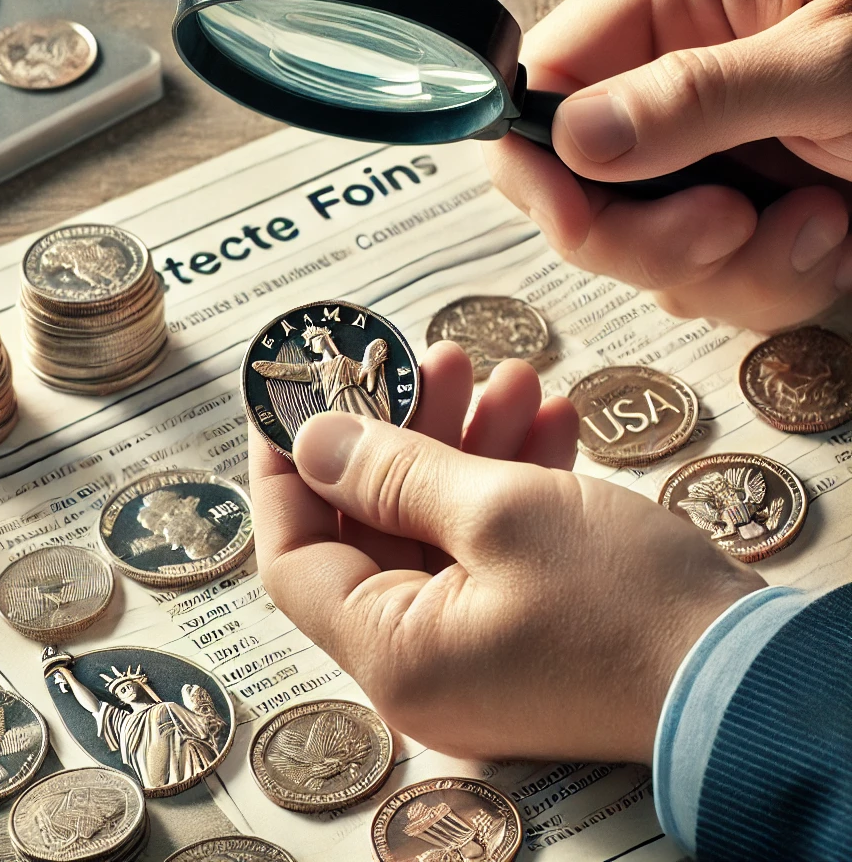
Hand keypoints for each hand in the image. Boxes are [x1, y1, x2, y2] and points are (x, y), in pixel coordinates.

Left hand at [250, 342, 764, 763]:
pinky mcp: (521, 629)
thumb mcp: (500, 512)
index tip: (299, 398)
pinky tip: (551, 422)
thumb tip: (311, 442)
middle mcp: (420, 661)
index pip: (294, 555)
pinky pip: (489, 548)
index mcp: (391, 650)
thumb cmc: (625, 602)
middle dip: (407, 435)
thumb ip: (392, 472)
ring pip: (440, 528)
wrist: (749, 676)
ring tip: (514, 375)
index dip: (287, 470)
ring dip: (470, 447)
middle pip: (375, 528)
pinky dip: (509, 484)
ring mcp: (472, 647)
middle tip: (438, 360)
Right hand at [485, 0, 851, 330]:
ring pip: (638, 248)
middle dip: (648, 235)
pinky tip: (827, 234)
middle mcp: (669, 75)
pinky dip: (765, 281)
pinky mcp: (732, 205)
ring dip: (725, 267)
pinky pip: (699, 277)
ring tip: (816, 224)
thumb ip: (698, 99)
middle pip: (575, 187)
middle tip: (726, 228)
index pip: (540, 84)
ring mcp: (699, 148)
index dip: (540, 162)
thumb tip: (576, 139)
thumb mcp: (833, 66)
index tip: (581, 217)